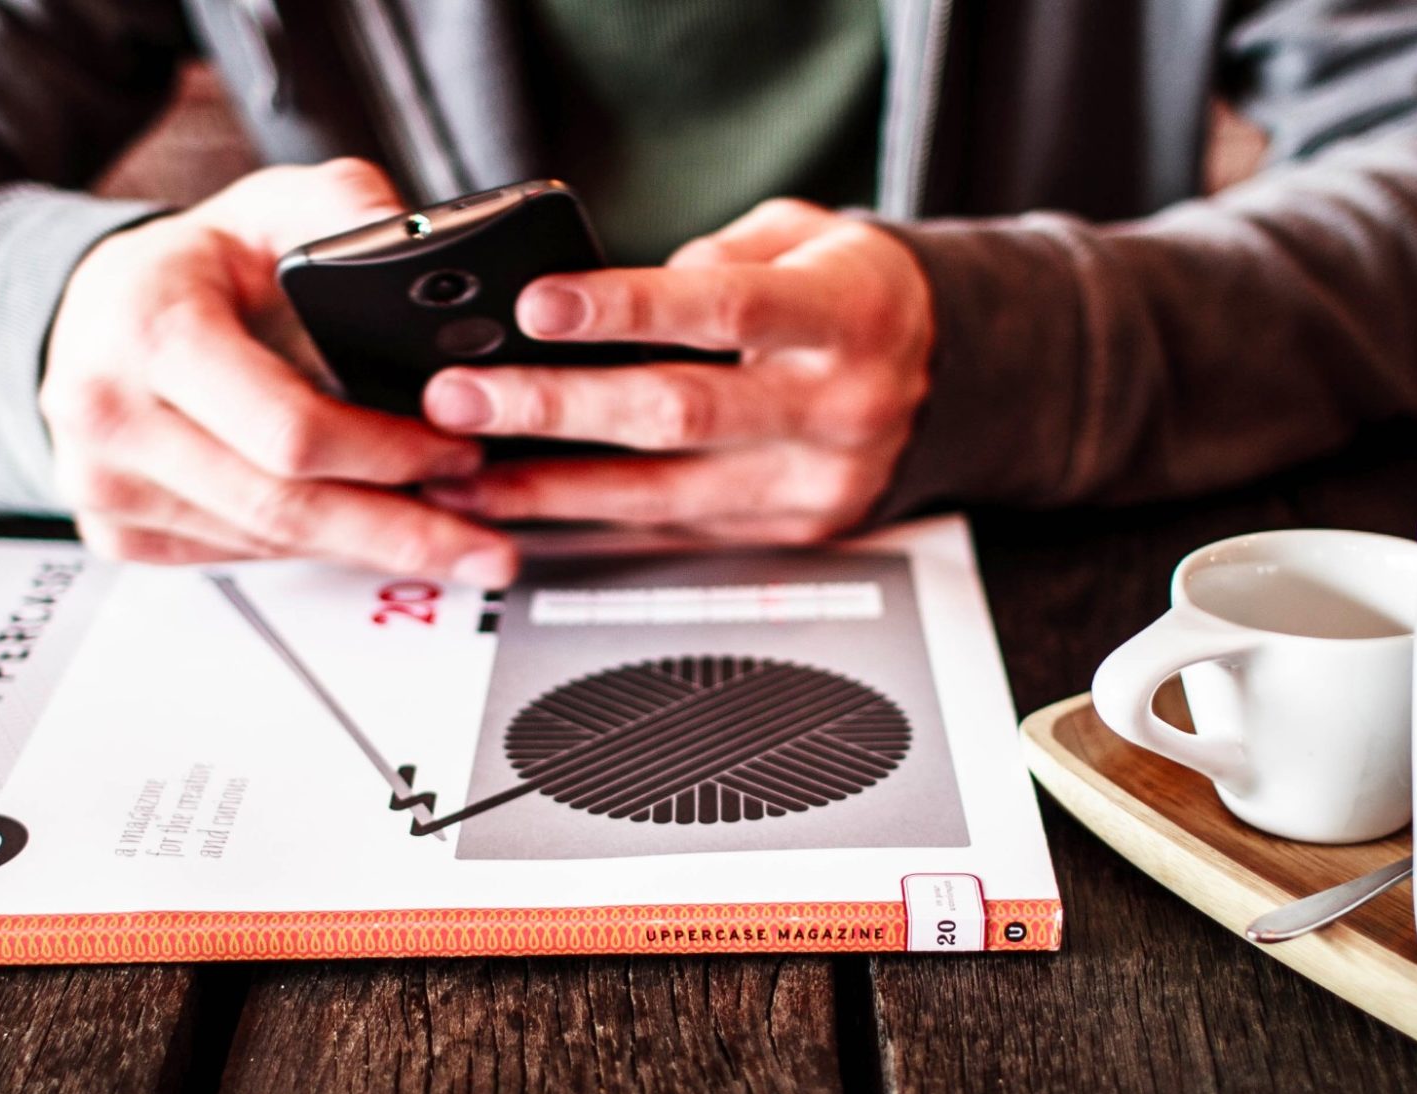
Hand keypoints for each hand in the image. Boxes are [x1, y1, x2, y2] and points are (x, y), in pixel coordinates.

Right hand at [42, 160, 517, 584]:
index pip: (290, 429)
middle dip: (398, 530)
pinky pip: (236, 557)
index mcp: (150, 330)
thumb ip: (347, 207)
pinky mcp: (114, 532)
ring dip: (363, 546)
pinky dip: (311, 549)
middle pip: (283, 507)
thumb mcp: (269, 205)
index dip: (386, 453)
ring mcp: (106, 485)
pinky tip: (362, 535)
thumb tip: (415, 241)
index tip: (459, 454)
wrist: (96, 313)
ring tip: (447, 539)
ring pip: (266, 542)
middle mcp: (111, 416)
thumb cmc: (190, 266)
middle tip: (484, 546)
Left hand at [417, 198, 933, 542]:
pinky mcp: (791, 532)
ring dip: (549, 489)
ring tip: (462, 474)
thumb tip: (607, 296)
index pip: (725, 309)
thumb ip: (717, 255)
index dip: (627, 308)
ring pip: (662, 497)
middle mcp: (837, 407)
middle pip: (680, 415)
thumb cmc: (858, 296)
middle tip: (462, 399)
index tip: (537, 305)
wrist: (955, 376)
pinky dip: (593, 523)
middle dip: (555, 408)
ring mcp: (815, 483)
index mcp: (847, 315)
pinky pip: (675, 532)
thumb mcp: (807, 237)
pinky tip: (527, 511)